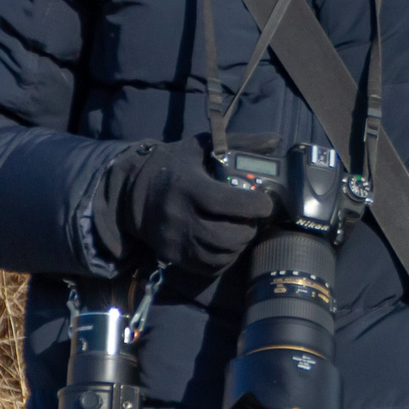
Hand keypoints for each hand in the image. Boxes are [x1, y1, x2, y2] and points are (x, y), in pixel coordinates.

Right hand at [99, 138, 273, 276]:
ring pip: (220, 255)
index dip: (253, 205)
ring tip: (241, 229)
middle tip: (253, 219)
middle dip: (249, 229)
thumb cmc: (174, 165)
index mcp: (188, 187)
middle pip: (225, 236)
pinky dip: (226, 258)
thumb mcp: (202, 146)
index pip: (225, 203)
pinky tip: (228, 243)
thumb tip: (275, 140)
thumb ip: (239, 143)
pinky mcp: (173, 256)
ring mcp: (174, 241)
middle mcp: (179, 217)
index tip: (266, 202)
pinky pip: (209, 268)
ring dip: (239, 245)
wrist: (133, 191)